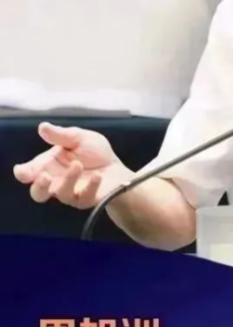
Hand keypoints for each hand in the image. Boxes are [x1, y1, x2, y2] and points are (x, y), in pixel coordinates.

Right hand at [13, 122, 130, 209]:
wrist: (117, 168)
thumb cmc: (94, 153)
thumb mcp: (79, 138)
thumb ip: (61, 135)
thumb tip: (42, 127)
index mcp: (50, 165)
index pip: (31, 172)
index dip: (24, 173)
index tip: (22, 171)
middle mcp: (56, 182)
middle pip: (38, 193)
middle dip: (39, 186)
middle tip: (44, 176)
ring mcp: (70, 193)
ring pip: (61, 193)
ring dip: (68, 179)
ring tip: (78, 164)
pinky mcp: (85, 200)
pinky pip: (84, 197)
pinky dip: (90, 186)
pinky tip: (97, 176)